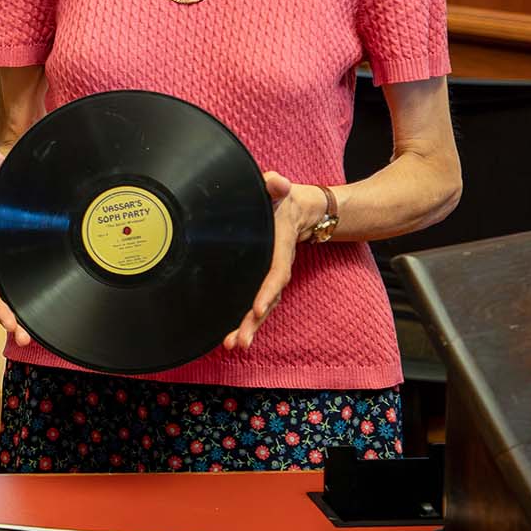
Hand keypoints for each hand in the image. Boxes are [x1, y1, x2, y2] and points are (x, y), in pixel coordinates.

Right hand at [0, 146, 28, 345]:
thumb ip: (0, 171)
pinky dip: (37, 320)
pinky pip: (33, 306)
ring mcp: (19, 278)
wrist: (43, 207)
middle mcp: (4, 266)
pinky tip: (46, 335)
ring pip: (15, 305)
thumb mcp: (13, 185)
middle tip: (14, 328)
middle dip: (3, 313)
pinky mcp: (36, 286)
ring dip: (19, 323)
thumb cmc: (25, 198)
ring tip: (27, 339)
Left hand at [222, 171, 314, 351]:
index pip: (275, 273)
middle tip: (238, 342)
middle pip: (267, 300)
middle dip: (254, 323)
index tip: (256, 308)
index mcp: (279, 248)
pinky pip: (255, 304)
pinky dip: (246, 322)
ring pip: (262, 308)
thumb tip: (279, 183)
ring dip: (248, 328)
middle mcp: (276, 267)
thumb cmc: (280, 199)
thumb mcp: (279, 190)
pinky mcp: (262, 281)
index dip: (267, 291)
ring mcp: (270, 276)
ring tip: (232, 346)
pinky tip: (231, 338)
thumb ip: (276, 186)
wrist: (299, 210)